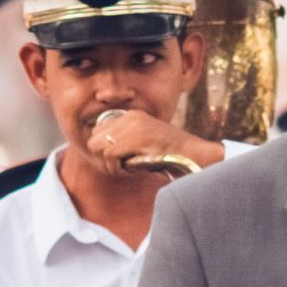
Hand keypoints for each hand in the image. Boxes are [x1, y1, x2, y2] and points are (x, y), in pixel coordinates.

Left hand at [86, 109, 222, 173]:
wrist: (192, 154)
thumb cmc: (171, 155)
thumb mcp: (146, 142)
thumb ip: (126, 143)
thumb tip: (102, 151)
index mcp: (133, 115)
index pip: (98, 131)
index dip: (105, 150)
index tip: (120, 160)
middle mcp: (130, 117)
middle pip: (94, 139)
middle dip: (104, 157)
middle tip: (122, 167)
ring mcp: (132, 126)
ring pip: (99, 147)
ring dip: (111, 164)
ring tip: (128, 169)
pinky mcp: (134, 138)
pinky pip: (109, 155)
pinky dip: (117, 168)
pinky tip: (132, 170)